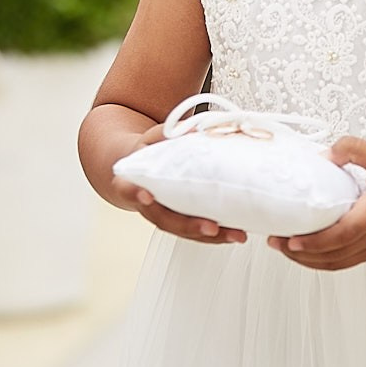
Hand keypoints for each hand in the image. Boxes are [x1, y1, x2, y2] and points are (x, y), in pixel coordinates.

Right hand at [108, 122, 246, 244]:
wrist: (142, 169)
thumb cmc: (148, 154)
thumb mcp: (153, 138)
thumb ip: (169, 133)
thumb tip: (197, 130)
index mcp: (133, 182)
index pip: (128, 190)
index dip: (135, 194)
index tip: (146, 195)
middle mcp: (148, 206)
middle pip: (165, 221)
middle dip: (190, 226)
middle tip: (211, 227)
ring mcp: (166, 217)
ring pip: (186, 232)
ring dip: (212, 236)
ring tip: (236, 234)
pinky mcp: (183, 221)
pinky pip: (198, 232)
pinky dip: (219, 234)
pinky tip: (237, 232)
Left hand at [269, 138, 365, 270]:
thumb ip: (356, 149)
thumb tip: (326, 154)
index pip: (344, 233)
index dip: (316, 241)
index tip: (291, 240)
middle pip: (333, 254)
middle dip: (300, 252)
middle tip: (275, 241)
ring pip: (336, 263)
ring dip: (307, 260)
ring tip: (284, 248)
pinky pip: (344, 263)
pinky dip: (321, 262)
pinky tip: (307, 253)